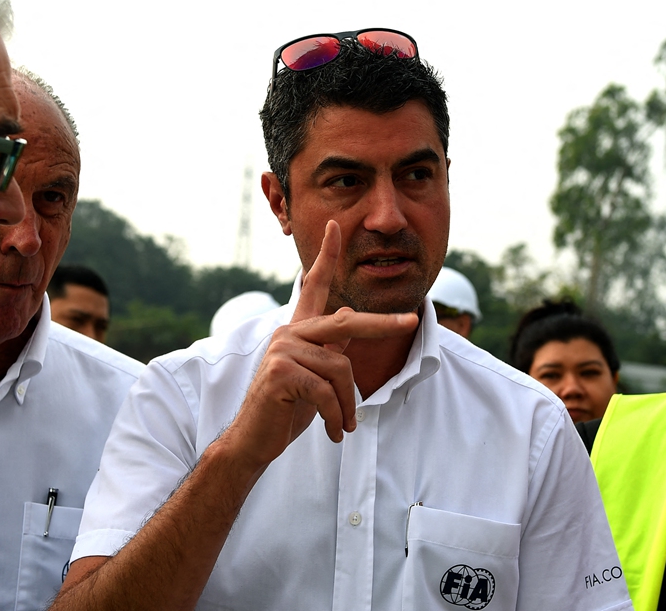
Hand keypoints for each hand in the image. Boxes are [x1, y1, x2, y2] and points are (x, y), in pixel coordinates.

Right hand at [218, 220, 417, 468]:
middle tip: (411, 321)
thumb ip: (330, 347)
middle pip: (347, 322)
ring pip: (341, 368)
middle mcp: (289, 332)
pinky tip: (335, 433)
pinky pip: (327, 391)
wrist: (254, 439)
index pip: (313, 286)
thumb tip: (347, 317)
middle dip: (382, 324)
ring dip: (347, 404)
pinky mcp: (281, 372)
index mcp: (298, 329)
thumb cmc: (287, 407)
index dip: (325, 256)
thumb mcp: (315, 374)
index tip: (335, 227)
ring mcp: (283, 349)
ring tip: (343, 425)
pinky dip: (337, 417)